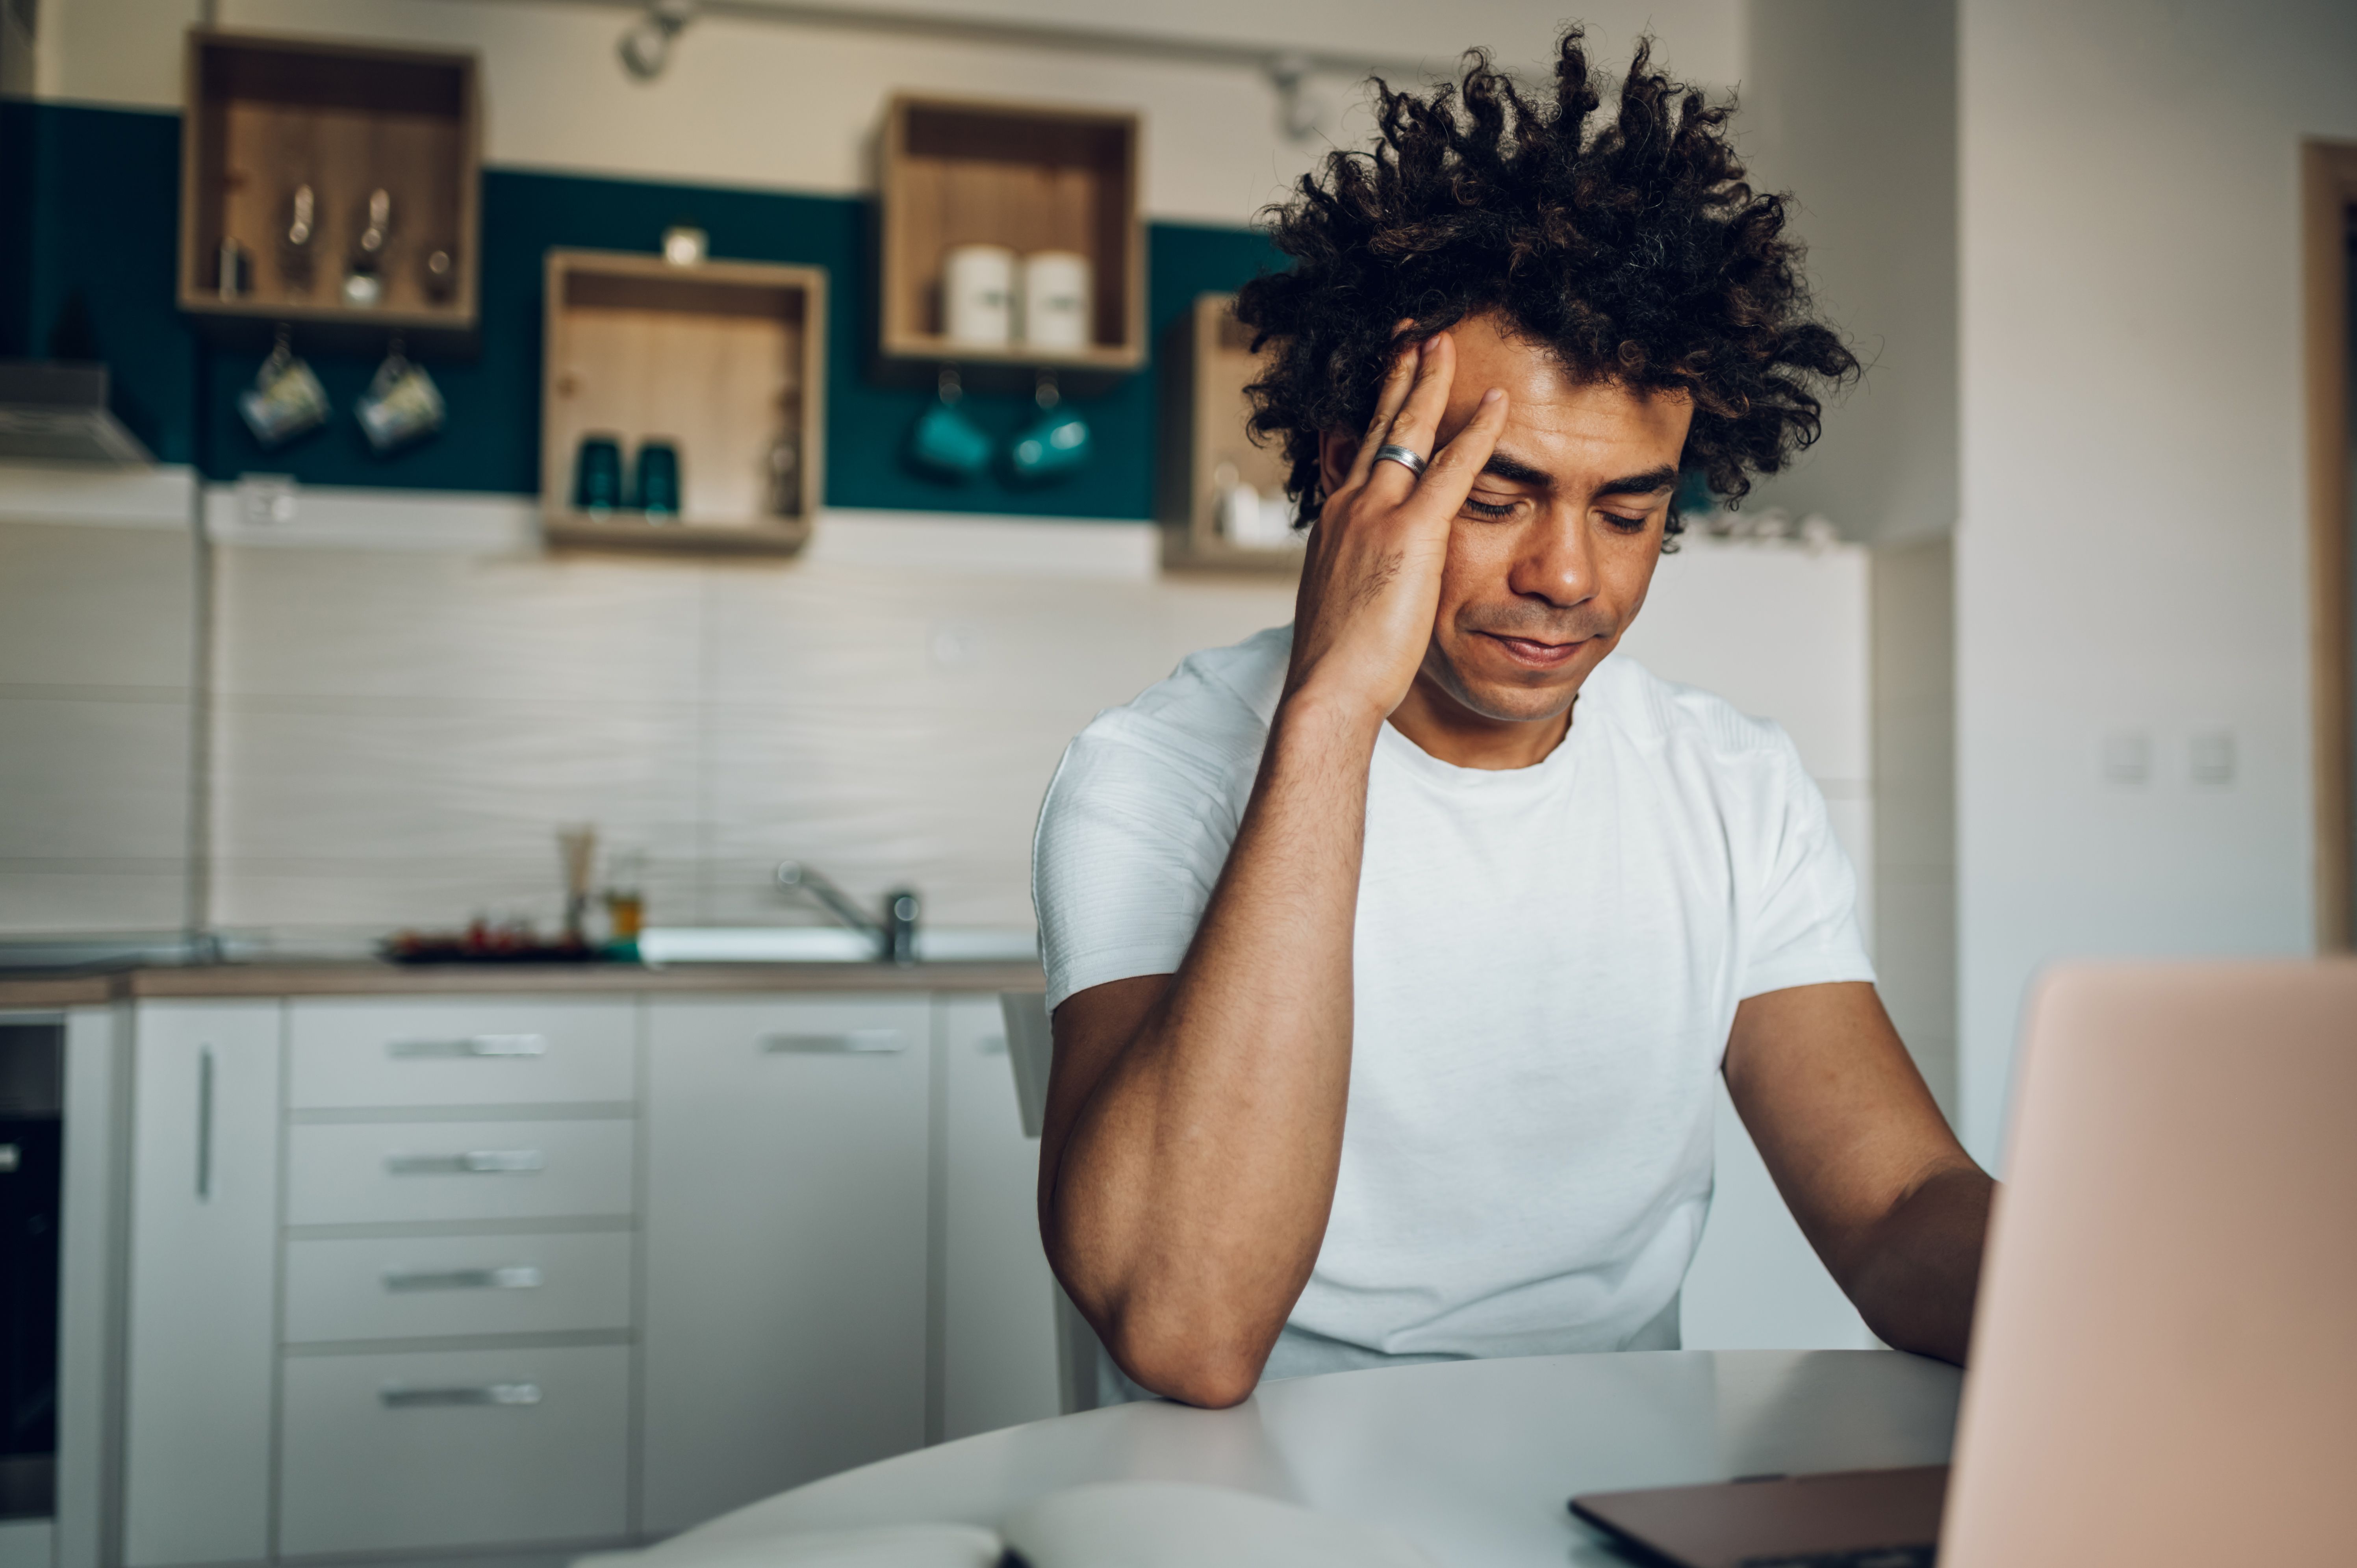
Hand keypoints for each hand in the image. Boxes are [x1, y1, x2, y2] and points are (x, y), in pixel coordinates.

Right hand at [1283, 330, 1507, 726]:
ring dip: (1429, 382)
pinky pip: (1454, 468)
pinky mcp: (1411, 532)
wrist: (1328, 688)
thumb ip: (1357, 575)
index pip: (1355, 456)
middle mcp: (1350, 508)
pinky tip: (1499, 403)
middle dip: (1396, 378)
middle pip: (1378, 428)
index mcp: (1335, 525)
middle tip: (1411, 337)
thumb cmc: (1337, 663)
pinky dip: (1478, 431)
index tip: (1381, 388)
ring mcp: (1377, 515)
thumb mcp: (1343, 604)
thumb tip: (1366, 577)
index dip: (1370, 416)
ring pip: (1409, 431)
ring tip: (1445, 343)